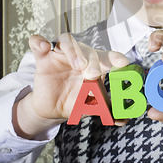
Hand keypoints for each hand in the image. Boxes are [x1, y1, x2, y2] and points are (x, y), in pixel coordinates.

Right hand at [13, 34, 128, 138]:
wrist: (53, 109)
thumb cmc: (76, 100)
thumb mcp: (90, 106)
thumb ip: (106, 110)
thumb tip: (123, 120)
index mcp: (96, 65)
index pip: (107, 57)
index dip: (115, 58)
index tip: (123, 63)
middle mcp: (81, 56)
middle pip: (88, 50)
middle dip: (92, 61)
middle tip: (93, 74)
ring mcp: (62, 55)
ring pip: (68, 42)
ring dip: (73, 51)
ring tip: (78, 65)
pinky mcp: (44, 58)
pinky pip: (39, 44)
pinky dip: (40, 42)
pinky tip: (44, 46)